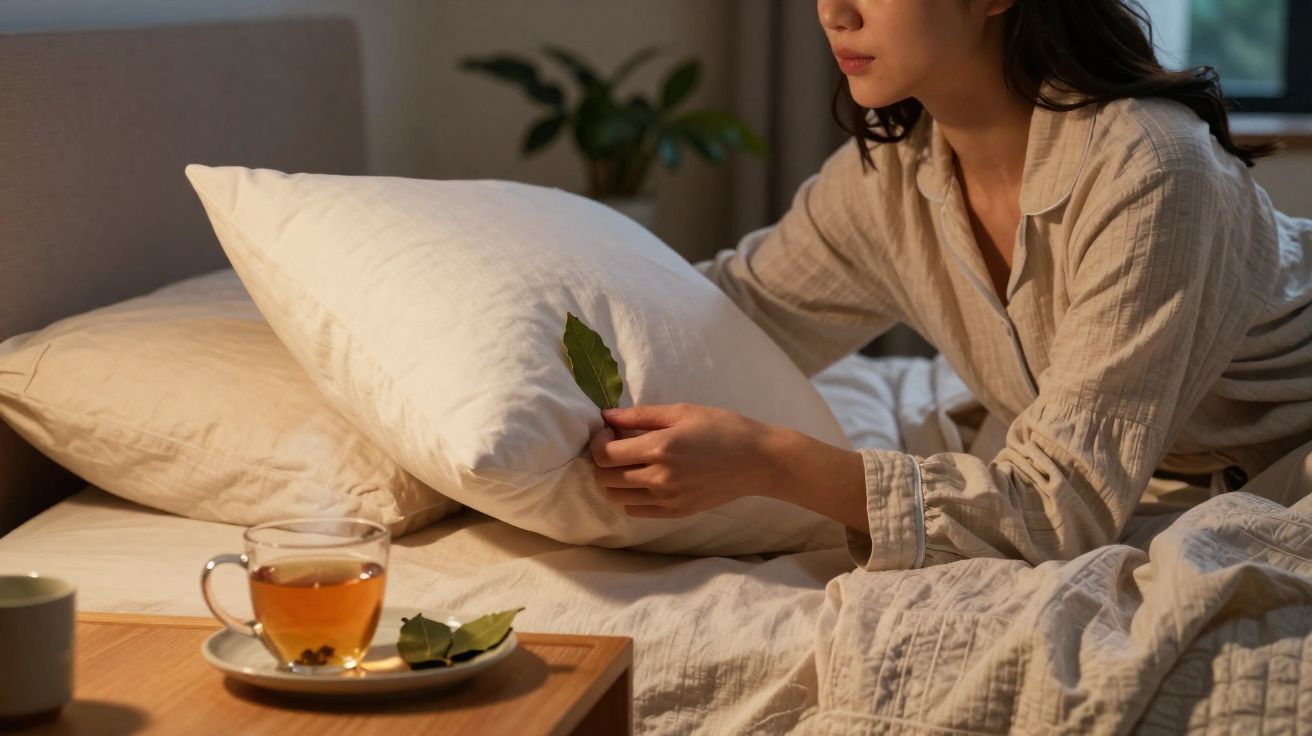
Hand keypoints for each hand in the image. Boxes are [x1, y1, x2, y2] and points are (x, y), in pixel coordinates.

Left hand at [587, 403, 863, 521]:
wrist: (757, 460)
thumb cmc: (722, 427)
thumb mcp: (681, 411)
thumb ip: (640, 416)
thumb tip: (606, 416)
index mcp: (659, 447)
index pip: (604, 455)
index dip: (596, 442)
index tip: (606, 432)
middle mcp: (659, 477)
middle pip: (605, 478)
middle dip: (601, 461)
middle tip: (615, 446)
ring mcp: (666, 499)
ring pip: (616, 497)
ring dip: (612, 480)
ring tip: (627, 463)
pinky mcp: (675, 512)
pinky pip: (635, 510)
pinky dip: (628, 496)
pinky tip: (641, 479)